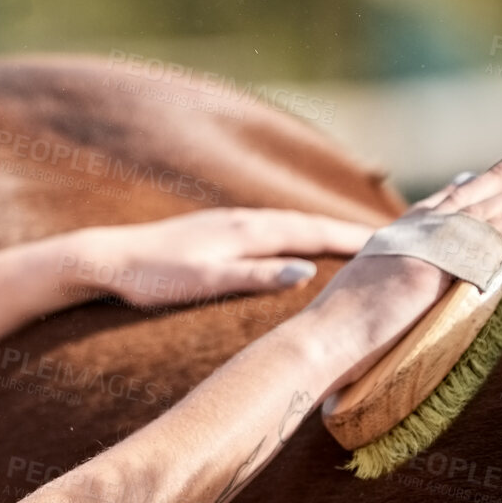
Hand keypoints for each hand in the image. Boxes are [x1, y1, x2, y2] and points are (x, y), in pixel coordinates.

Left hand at [62, 208, 375, 309]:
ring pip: (290, 223)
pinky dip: (298, 232)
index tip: (393, 242)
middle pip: (308, 223)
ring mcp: (230, 222)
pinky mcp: (217, 229)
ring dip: (324, 229)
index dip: (354, 239)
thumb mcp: (207, 282)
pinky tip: (296, 241)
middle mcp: (244, 220)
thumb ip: (257, 276)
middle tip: (391, 237)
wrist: (108, 258)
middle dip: (348, 230)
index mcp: (249, 232)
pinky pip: (273, 227)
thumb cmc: (155, 278)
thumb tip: (308, 271)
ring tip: (354, 239)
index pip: (314, 233)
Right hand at [301, 147, 501, 391]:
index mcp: (386, 242)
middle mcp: (403, 237)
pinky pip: (471, 246)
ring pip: (471, 213)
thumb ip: (385, 286)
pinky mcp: (427, 269)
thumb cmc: (334, 333)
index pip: (428, 208)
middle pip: (458, 198)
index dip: (456, 191)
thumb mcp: (361, 296)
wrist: (322, 339)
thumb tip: (394, 298)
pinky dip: (496, 232)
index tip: (475, 175)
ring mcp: (415, 250)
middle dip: (495, 177)